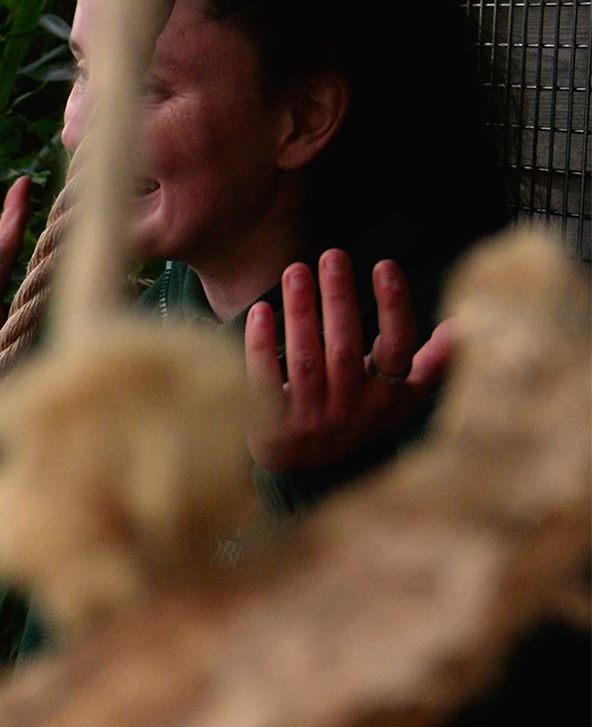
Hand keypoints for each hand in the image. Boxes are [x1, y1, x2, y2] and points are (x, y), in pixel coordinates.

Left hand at [246, 250, 452, 473]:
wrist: (306, 471)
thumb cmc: (357, 417)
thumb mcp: (400, 398)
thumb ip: (430, 363)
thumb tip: (465, 324)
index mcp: (387, 397)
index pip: (397, 346)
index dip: (394, 306)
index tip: (384, 264)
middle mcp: (352, 409)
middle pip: (345, 347)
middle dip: (339, 298)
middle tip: (332, 255)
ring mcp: (311, 420)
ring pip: (307, 359)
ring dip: (301, 312)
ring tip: (296, 271)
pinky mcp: (272, 427)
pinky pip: (265, 380)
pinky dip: (261, 346)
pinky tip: (260, 311)